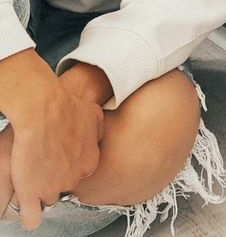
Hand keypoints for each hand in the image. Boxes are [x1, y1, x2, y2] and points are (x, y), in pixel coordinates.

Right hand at [0, 51, 103, 230]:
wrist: (43, 110)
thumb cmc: (66, 108)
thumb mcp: (94, 114)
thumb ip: (97, 130)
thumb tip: (97, 136)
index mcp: (89, 162)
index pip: (82, 172)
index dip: (70, 165)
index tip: (62, 158)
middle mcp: (75, 178)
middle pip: (66, 185)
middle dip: (57, 176)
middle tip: (47, 163)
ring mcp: (54, 188)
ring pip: (49, 198)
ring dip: (43, 189)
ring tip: (34, 175)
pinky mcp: (32, 194)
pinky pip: (32, 218)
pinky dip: (29, 213)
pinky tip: (27, 203)